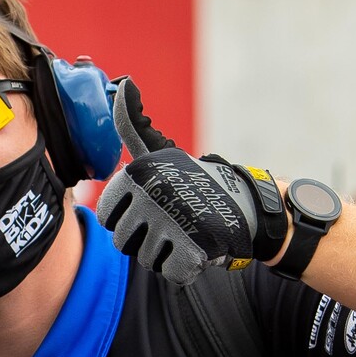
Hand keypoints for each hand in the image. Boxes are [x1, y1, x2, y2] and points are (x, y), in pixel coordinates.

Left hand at [97, 81, 284, 285]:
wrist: (249, 204)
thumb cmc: (193, 179)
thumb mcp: (159, 148)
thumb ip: (132, 124)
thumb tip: (122, 84)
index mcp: (136, 174)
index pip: (107, 217)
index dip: (128, 219)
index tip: (149, 209)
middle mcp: (151, 196)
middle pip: (124, 242)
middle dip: (146, 239)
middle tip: (170, 224)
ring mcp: (171, 224)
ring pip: (146, 259)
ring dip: (166, 253)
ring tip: (185, 234)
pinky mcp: (193, 250)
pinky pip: (172, 272)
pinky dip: (186, 267)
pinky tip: (197, 248)